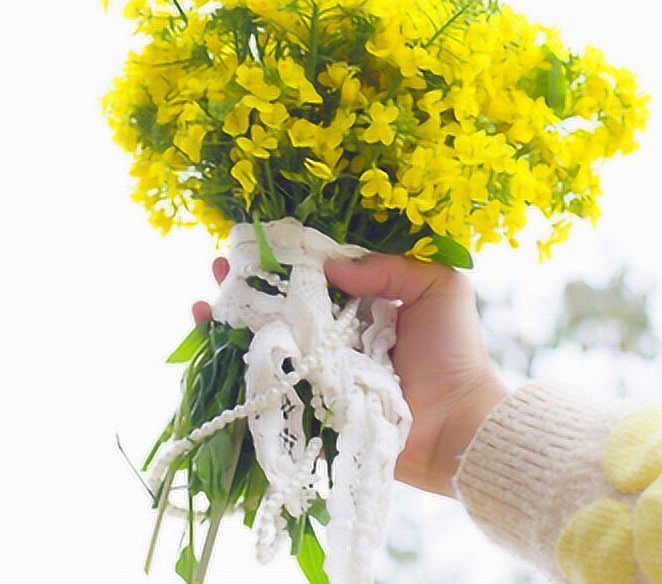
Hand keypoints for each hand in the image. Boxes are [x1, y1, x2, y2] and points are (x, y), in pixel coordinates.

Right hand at [192, 254, 507, 497]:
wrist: (457, 424)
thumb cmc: (454, 353)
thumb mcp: (438, 289)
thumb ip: (391, 267)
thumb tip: (331, 264)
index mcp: (369, 303)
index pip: (322, 273)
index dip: (291, 256)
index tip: (258, 237)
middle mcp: (341, 333)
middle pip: (288, 301)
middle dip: (251, 282)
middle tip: (220, 262)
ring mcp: (324, 367)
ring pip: (272, 336)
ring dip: (234, 316)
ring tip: (205, 295)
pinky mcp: (312, 400)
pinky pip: (270, 377)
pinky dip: (237, 359)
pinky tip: (208, 334)